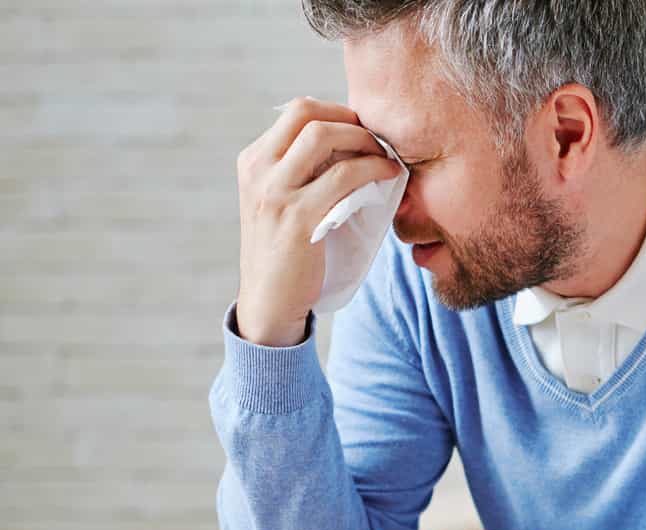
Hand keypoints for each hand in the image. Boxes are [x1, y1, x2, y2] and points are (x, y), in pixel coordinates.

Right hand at [234, 96, 403, 346]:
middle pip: (306, 112)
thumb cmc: (288, 250)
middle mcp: (258, 170)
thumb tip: (350, 140)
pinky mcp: (299, 218)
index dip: (336, 112)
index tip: (363, 130)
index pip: (295, 111)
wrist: (270, 300)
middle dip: (351, 118)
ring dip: (364, 140)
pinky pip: (342, 177)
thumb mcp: (282, 200)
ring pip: (323, 137)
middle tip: (379, 138)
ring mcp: (275, 192)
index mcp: (253, 161)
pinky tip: (389, 175)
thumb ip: (302, 170)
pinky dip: (372, 169)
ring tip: (387, 156)